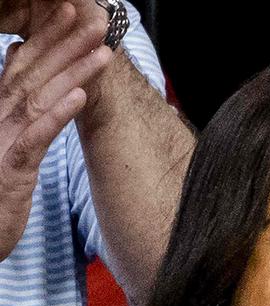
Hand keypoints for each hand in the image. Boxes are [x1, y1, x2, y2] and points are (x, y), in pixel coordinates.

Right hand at [0, 2, 109, 260]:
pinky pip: (37, 136)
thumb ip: (10, 100)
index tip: (72, 12)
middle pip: (35, 73)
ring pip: (41, 98)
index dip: (48, 37)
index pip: (24, 65)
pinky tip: (79, 96)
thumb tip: (16, 58)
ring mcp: (4, 139)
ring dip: (72, 72)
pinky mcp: (12, 167)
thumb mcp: (1, 139)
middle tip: (93, 18)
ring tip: (101, 51)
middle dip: (65, 43)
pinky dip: (58, 114)